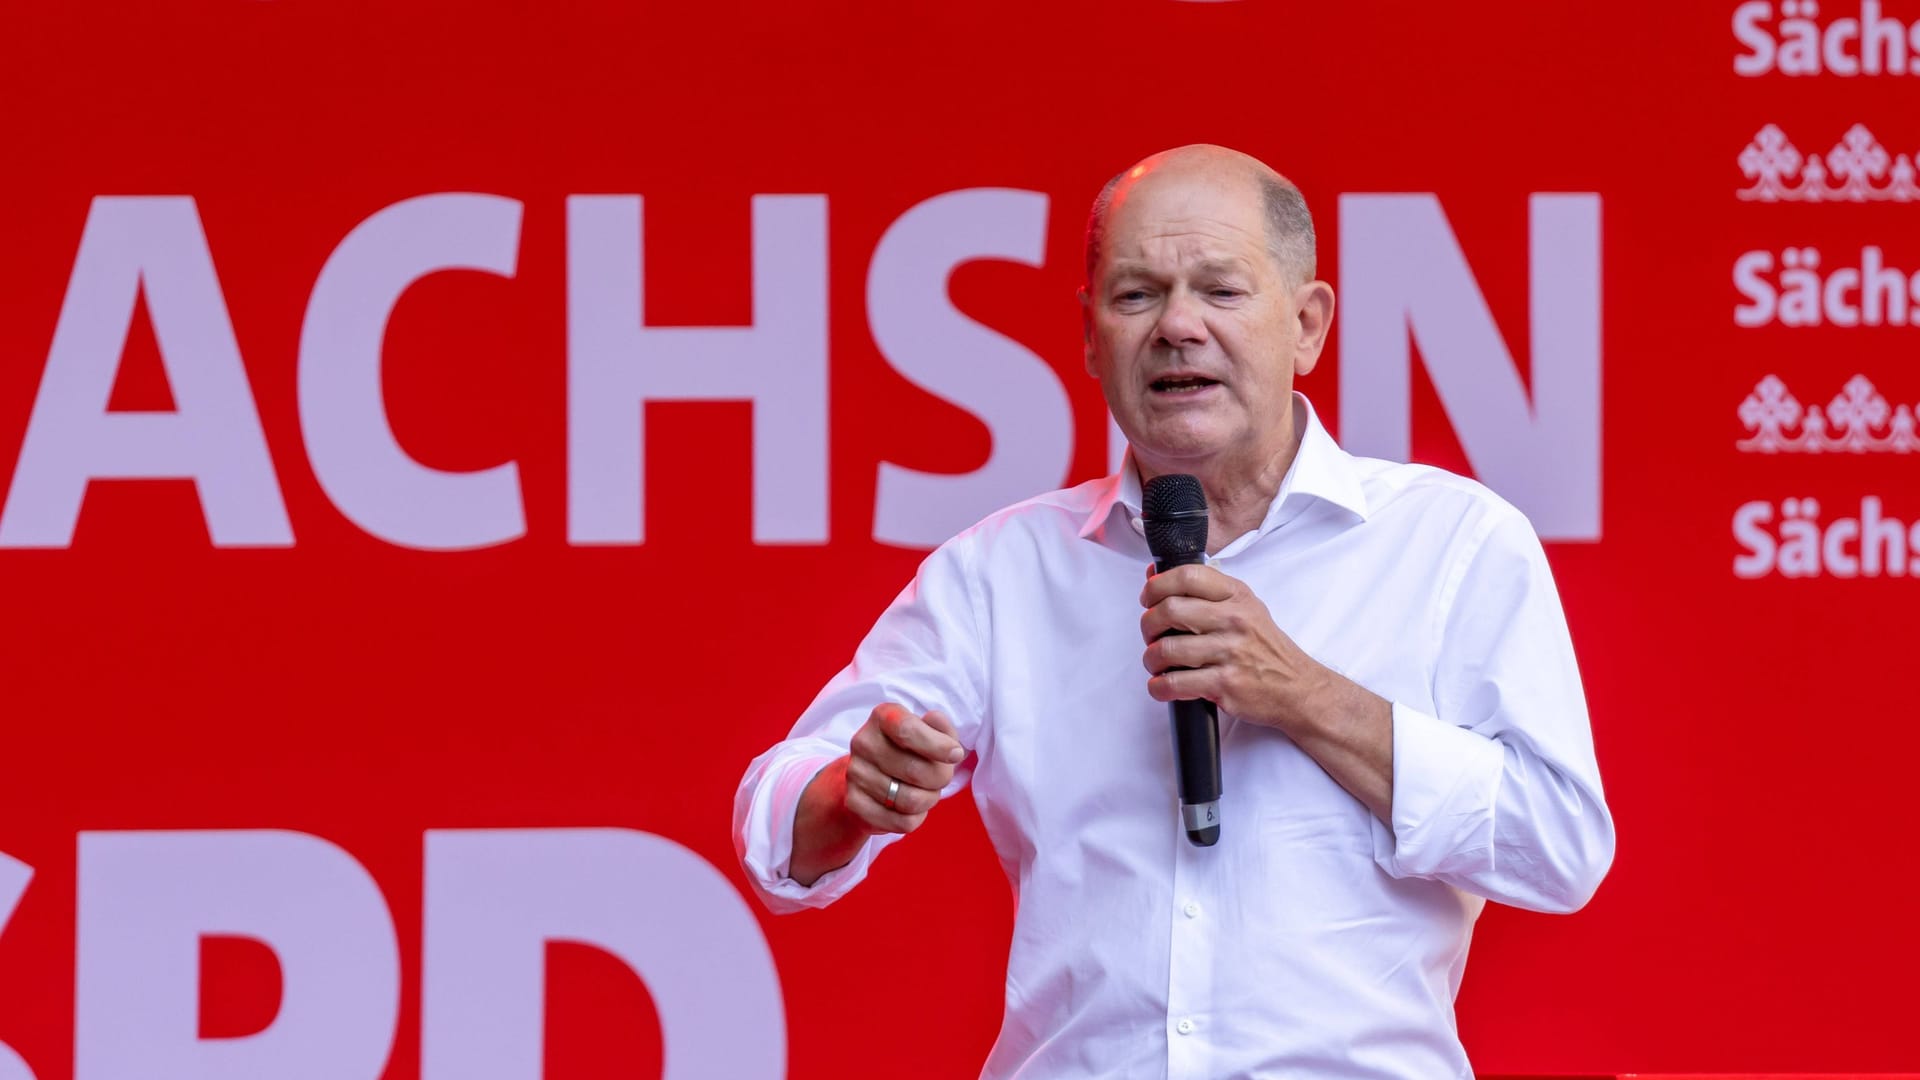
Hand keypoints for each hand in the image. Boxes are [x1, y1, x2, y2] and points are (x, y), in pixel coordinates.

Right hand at [841, 702, 965, 834]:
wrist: (871, 777)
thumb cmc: (909, 751)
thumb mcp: (930, 733)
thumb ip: (943, 730)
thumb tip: (947, 739)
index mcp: (883, 717)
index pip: (907, 730)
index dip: (937, 745)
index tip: (956, 754)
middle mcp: (863, 742)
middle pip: (915, 771)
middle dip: (941, 778)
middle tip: (941, 777)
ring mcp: (856, 773)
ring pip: (910, 800)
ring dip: (929, 799)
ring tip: (926, 792)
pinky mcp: (855, 803)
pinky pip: (902, 822)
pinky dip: (916, 818)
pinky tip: (911, 808)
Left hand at [1138, 562, 1334, 733]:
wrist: (1297, 688)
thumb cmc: (1265, 649)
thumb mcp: (1245, 609)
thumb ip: (1205, 592)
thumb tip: (1155, 574)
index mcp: (1237, 597)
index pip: (1188, 575)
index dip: (1157, 585)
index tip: (1148, 598)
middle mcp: (1234, 620)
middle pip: (1170, 610)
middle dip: (1149, 624)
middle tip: (1151, 635)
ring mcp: (1230, 652)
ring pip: (1167, 649)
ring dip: (1151, 659)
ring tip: (1156, 663)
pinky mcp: (1225, 684)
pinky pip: (1176, 683)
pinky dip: (1159, 687)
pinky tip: (1162, 686)